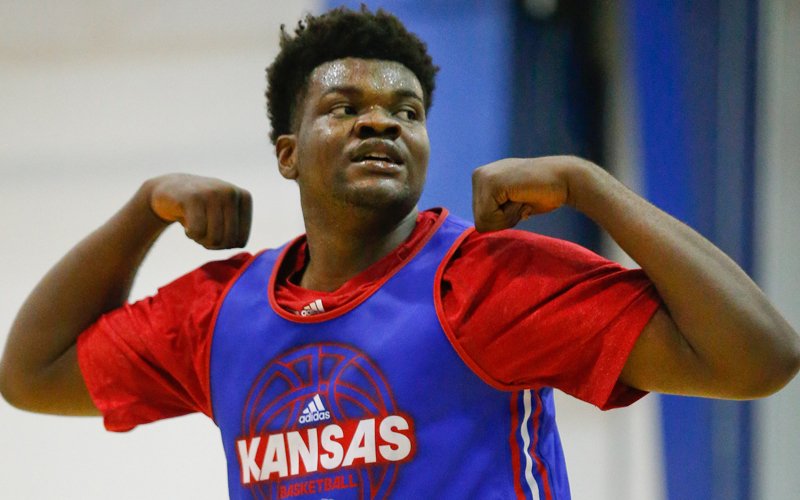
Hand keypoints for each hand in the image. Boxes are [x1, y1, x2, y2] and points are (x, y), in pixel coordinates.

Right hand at [147, 174, 251, 248]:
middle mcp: (232, 192)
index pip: (241, 240)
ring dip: (200, 239)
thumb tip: (244, 250)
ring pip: (214, 238)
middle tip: (201, 232)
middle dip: (212, 244)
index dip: (225, 245)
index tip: (214, 232)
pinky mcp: (193, 197)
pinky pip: (197, 232)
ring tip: (194, 226)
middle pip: (228, 241)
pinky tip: (185, 221)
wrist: (171, 189)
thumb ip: (237, 229)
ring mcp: (213, 193)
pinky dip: (190, 234)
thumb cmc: (202, 209)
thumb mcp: (226, 214)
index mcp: (245, 197)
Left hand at [472, 156, 589, 231]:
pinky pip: (490, 218)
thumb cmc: (544, 193)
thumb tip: (481, 228)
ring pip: (484, 221)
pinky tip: (522, 198)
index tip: (519, 201)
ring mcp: (483, 177)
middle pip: (479, 221)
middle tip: (522, 200)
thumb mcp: (511, 203)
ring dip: (507, 218)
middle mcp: (478, 174)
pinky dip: (509, 216)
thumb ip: (496, 211)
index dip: (502, 220)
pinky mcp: (492, 183)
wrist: (566, 179)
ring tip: (522, 198)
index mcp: (481, 178)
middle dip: (504, 220)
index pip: (480, 218)